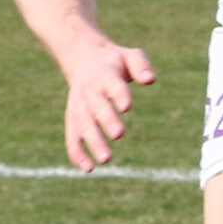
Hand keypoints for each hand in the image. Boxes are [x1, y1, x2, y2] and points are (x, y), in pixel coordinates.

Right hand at [58, 38, 156, 169]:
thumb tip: (151, 80)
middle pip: (96, 108)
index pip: (113, 85)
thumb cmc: (114, 61)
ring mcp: (78, 106)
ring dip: (93, 143)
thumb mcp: (130, 55)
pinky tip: (88, 168)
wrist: (82, 57)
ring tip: (107, 160)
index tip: (127, 106)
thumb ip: (141, 66)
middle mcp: (89, 92)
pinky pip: (71, 136)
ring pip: (83, 125)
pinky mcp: (73, 118)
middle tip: (120, 135)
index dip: (119, 95)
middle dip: (107, 121)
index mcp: (105, 75)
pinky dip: (76, 152)